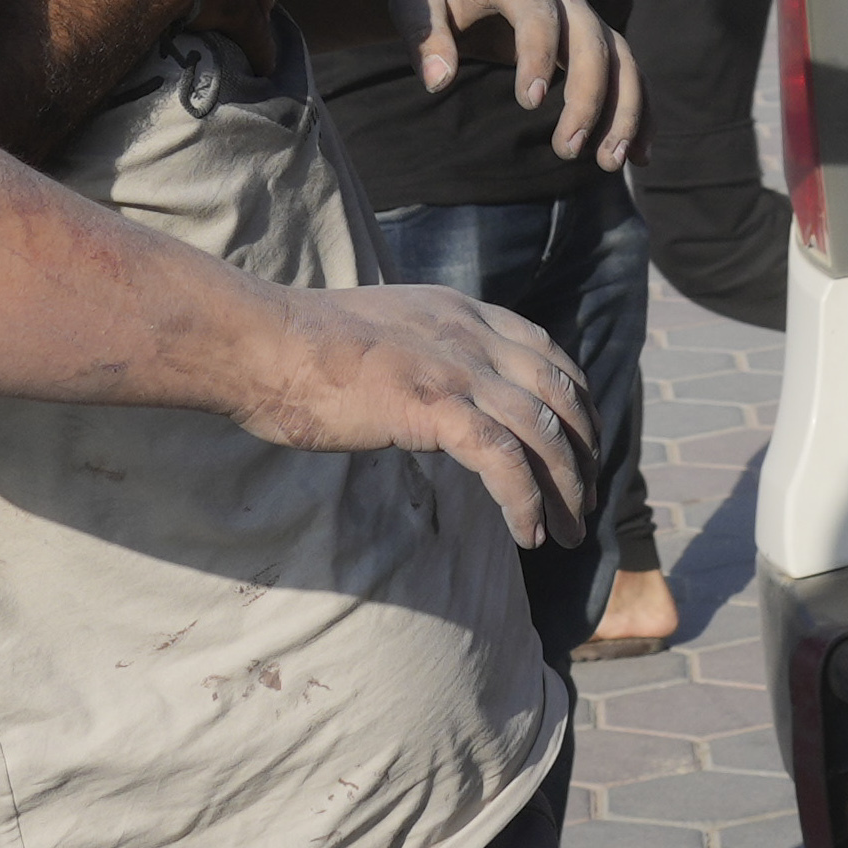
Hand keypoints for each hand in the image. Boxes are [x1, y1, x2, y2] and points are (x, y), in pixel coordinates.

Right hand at [208, 280, 592, 546]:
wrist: (261, 341)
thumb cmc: (303, 347)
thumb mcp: (386, 333)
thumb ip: (425, 353)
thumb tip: (439, 396)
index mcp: (463, 313)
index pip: (548, 357)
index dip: (577, 406)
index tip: (583, 448)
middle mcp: (472, 336)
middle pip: (559, 397)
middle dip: (583, 455)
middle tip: (585, 505)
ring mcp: (456, 369)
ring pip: (542, 433)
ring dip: (564, 490)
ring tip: (566, 534)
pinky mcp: (434, 406)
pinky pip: (503, 461)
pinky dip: (524, 501)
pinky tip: (526, 534)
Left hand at [407, 0, 636, 164]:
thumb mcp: (413, 0)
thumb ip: (424, 36)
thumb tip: (438, 81)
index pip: (539, 13)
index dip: (538, 56)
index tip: (528, 104)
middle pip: (592, 40)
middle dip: (588, 96)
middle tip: (567, 149)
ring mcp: (583, 12)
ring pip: (620, 58)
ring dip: (623, 110)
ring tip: (609, 162)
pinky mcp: (591, 37)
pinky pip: (625, 72)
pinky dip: (636, 110)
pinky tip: (638, 154)